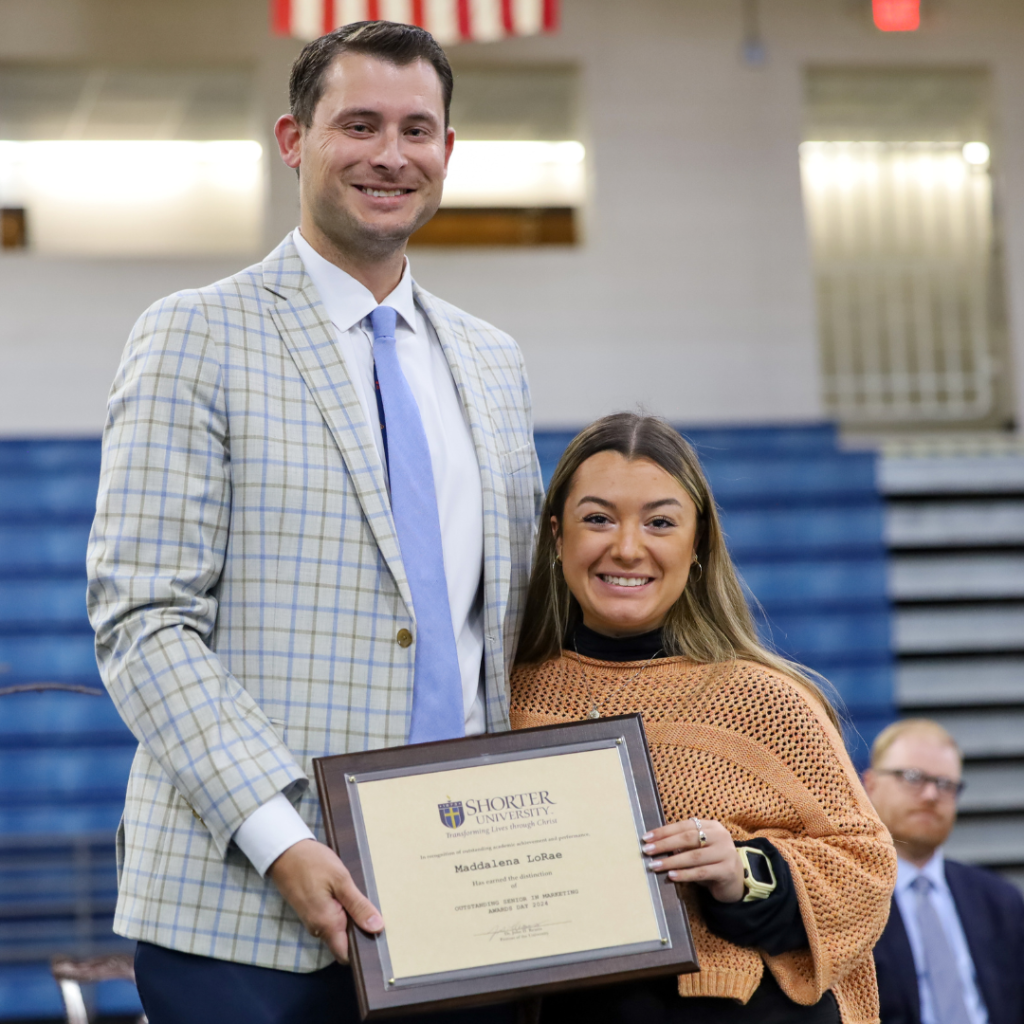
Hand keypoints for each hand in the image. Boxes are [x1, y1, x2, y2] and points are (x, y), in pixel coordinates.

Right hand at [268, 838, 382, 961]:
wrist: (284, 852)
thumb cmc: (312, 863)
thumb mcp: (341, 880)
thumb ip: (358, 906)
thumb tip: (377, 927)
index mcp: (326, 924)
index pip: (346, 955)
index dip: (363, 951)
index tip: (379, 939)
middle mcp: (318, 929)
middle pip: (344, 943)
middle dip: (359, 932)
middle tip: (376, 912)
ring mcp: (312, 920)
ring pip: (337, 930)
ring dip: (350, 919)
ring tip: (363, 899)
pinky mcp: (310, 912)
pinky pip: (330, 920)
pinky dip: (341, 911)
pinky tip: (348, 895)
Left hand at [641, 818, 744, 903]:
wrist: (736, 880)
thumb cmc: (710, 862)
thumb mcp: (699, 848)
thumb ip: (683, 843)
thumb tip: (655, 844)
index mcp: (712, 826)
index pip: (684, 825)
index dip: (664, 831)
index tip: (646, 838)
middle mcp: (720, 836)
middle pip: (688, 838)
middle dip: (665, 844)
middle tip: (647, 851)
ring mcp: (726, 853)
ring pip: (694, 856)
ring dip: (671, 861)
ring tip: (655, 865)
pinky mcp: (727, 870)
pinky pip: (701, 872)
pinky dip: (684, 874)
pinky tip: (671, 876)